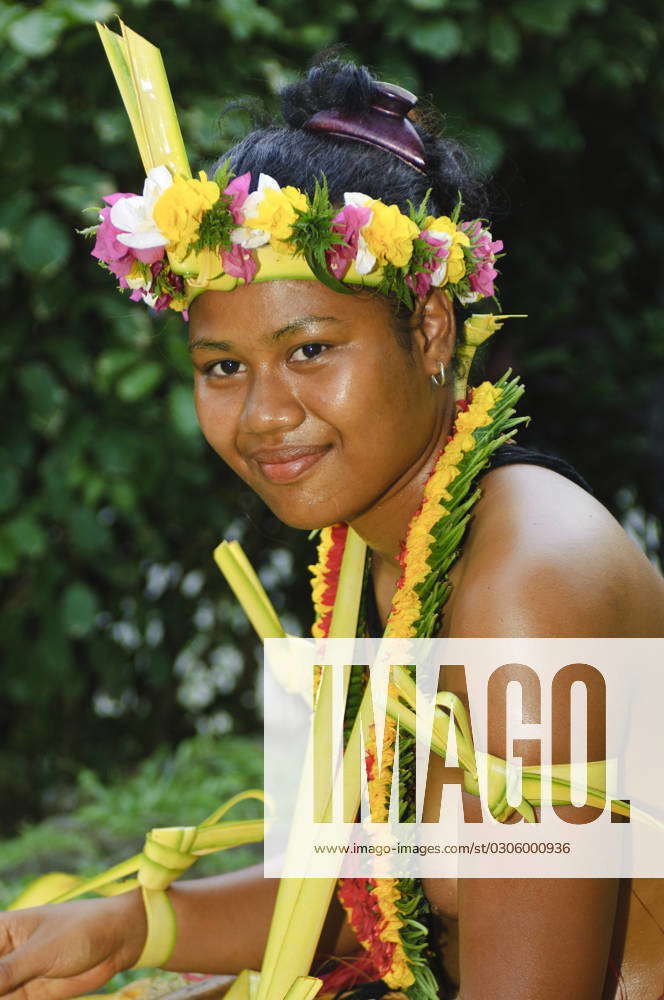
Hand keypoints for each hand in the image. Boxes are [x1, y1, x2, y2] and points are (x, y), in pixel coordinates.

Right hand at [0, 890, 146, 998]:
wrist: (118, 941)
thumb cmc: (81, 930)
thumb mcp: (41, 952)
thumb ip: (5, 973)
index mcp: (0, 930)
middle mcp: (2, 953)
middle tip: (4, 991)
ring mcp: (12, 976)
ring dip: (1, 996)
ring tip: (11, 996)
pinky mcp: (26, 995)